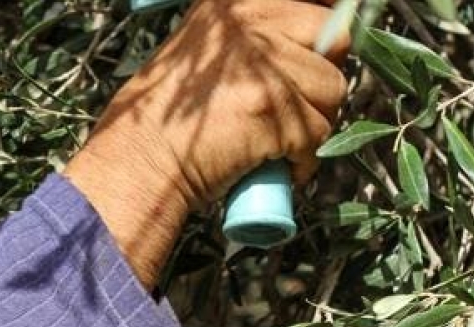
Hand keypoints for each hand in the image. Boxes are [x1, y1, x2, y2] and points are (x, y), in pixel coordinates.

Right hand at [64, 0, 352, 287]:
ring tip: (274, 138)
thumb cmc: (165, 117)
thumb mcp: (203, 49)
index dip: (327, 27)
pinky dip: (302, 159)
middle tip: (290, 104)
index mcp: (235, 1)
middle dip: (320, 78)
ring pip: (333, 90)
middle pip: (334, 41)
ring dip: (312, 121)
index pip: (317, 1)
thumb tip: (322, 30)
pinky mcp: (275, 107)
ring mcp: (265, 63)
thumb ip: (250, 31)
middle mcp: (252, 20)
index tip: (325, 47)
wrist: (138, 162)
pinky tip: (273, 163)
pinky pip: (317, 133)